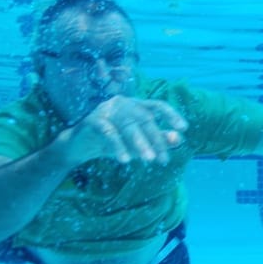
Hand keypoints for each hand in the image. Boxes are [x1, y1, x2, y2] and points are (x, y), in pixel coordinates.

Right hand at [57, 95, 187, 164]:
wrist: (79, 146)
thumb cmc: (111, 142)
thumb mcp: (136, 143)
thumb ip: (157, 139)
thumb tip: (179, 139)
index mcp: (135, 105)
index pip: (157, 106)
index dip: (171, 115)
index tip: (183, 128)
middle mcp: (123, 103)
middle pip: (144, 119)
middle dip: (156, 140)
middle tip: (163, 160)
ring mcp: (107, 110)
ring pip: (129, 125)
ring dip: (140, 144)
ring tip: (149, 160)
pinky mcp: (93, 121)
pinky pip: (109, 133)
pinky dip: (118, 146)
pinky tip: (126, 159)